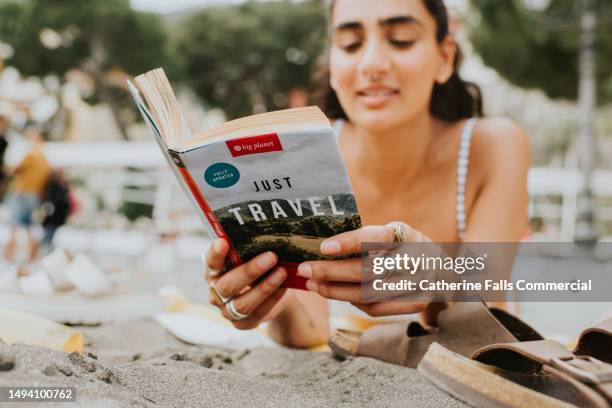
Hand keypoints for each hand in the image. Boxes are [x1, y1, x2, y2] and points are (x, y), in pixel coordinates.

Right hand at [203, 239, 290, 329]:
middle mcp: (216, 293)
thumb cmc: (255, 270)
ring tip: (282, 272)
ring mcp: (227, 310)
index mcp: (214, 273)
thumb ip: (247, 251)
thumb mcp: (248, 259)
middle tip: (271, 256)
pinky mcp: (242, 323)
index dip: (216, 254)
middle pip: (228, 285)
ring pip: (243, 303)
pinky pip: (258, 313)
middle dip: (250, 271)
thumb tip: (264, 236)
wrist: (268, 295)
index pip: (211, 263)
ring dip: (265, 287)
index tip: (223, 241)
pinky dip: (272, 299)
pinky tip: (284, 287)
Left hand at [297, 222, 430, 316]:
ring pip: (368, 294)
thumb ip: (367, 238)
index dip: (350, 242)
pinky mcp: (414, 305)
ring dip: (334, 291)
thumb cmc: (404, 247)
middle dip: (331, 272)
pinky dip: (351, 302)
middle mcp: (415, 261)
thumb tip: (322, 248)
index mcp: (407, 236)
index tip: (323, 247)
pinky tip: (334, 294)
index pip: (377, 237)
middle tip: (305, 269)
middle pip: (368, 271)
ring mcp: (417, 286)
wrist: (442, 270)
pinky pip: (375, 308)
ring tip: (312, 285)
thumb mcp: (393, 233)